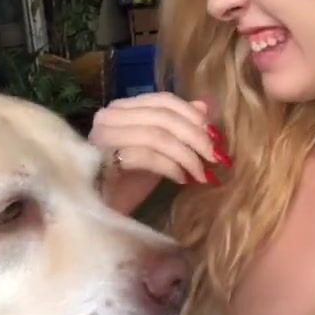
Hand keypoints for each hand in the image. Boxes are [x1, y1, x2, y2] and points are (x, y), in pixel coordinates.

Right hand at [89, 93, 229, 214]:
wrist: (99, 214)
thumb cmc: (127, 183)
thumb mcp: (158, 151)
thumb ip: (177, 128)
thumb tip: (204, 106)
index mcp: (120, 108)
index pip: (163, 100)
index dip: (192, 115)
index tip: (215, 136)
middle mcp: (107, 117)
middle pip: (163, 117)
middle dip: (195, 136)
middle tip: (216, 157)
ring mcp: (101, 137)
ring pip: (156, 135)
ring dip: (186, 155)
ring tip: (201, 173)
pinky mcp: (102, 159)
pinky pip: (146, 156)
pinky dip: (170, 167)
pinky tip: (182, 180)